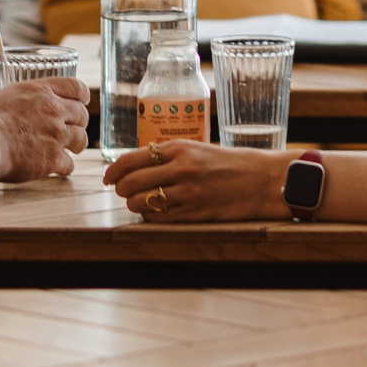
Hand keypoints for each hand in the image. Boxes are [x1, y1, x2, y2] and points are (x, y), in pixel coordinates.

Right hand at [0, 75, 89, 181]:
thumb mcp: (0, 97)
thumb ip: (15, 99)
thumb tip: (9, 102)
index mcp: (41, 91)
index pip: (76, 87)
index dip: (82, 95)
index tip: (83, 101)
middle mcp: (54, 110)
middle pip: (82, 114)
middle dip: (79, 123)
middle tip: (73, 129)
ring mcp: (56, 135)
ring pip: (82, 139)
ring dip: (76, 145)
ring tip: (71, 149)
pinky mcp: (53, 159)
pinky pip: (69, 164)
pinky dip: (64, 167)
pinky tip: (57, 168)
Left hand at [102, 141, 284, 220]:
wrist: (259, 179)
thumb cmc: (226, 163)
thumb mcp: (195, 149)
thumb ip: (167, 155)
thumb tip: (134, 165)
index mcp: (178, 148)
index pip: (131, 160)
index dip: (113, 171)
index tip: (108, 178)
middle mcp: (180, 169)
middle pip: (130, 182)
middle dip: (120, 189)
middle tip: (122, 191)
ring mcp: (187, 193)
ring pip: (140, 202)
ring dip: (133, 204)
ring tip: (138, 202)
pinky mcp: (194, 213)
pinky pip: (158, 218)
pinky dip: (150, 216)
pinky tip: (154, 211)